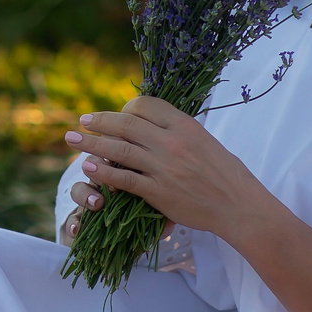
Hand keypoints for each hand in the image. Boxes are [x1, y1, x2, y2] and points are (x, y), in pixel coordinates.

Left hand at [63, 97, 274, 242]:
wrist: (239, 205)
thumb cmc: (226, 174)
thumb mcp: (205, 140)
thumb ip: (178, 130)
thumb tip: (153, 122)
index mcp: (185, 125)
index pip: (145, 105)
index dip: (125, 107)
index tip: (115, 115)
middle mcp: (172, 142)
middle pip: (125, 124)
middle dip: (99, 121)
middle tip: (82, 121)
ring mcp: (163, 167)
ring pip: (118, 149)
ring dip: (90, 143)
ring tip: (72, 139)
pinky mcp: (158, 191)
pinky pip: (123, 179)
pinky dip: (102, 172)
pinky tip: (88, 167)